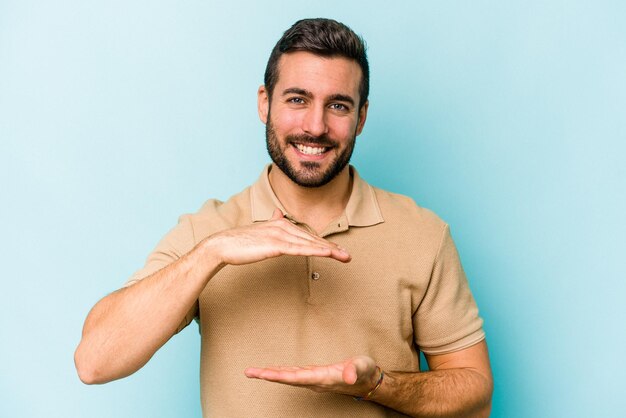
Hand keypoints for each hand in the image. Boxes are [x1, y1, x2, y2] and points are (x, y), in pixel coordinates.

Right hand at [205, 208, 350, 265]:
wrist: (223, 245)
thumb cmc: (240, 241)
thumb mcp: (260, 230)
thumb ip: (272, 222)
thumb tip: (279, 213)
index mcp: (281, 224)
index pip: (306, 236)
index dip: (323, 243)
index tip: (337, 250)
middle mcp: (283, 227)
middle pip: (312, 239)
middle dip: (332, 248)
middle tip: (347, 256)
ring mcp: (280, 235)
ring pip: (309, 244)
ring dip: (329, 251)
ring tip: (344, 257)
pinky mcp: (275, 245)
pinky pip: (300, 249)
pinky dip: (315, 251)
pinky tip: (327, 254)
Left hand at [244, 355, 378, 396]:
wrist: (368, 381)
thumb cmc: (364, 372)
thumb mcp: (362, 367)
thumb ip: (354, 370)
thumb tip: (347, 375)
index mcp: (323, 378)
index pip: (297, 378)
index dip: (280, 376)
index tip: (264, 374)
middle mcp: (315, 381)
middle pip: (287, 379)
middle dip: (268, 376)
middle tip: (249, 372)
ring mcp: (313, 380)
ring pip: (288, 378)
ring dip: (271, 375)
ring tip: (254, 372)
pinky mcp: (314, 376)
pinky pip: (293, 376)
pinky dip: (281, 373)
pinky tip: (273, 371)